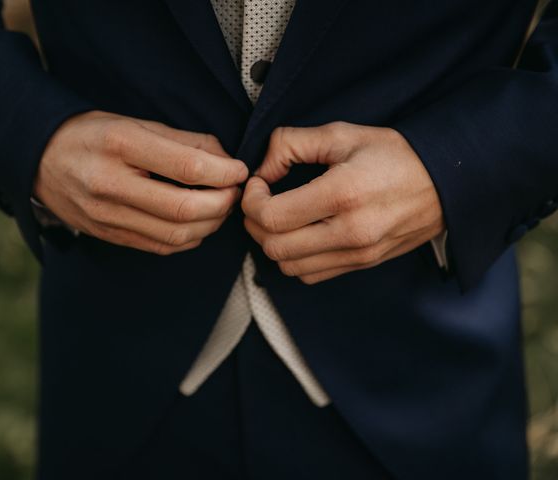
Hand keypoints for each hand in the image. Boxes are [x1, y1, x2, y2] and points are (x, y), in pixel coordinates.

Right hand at [34, 111, 247, 254]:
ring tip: (220, 206)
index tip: (240, 171)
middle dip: (223, 203)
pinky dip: (190, 238)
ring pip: (177, 235)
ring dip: (211, 224)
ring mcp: (108, 217)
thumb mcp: (135, 123)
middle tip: (235, 191)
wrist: (41, 160)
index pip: (186, 167)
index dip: (224, 172)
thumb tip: (226, 161)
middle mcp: (111, 185)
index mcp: (119, 146)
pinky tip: (198, 223)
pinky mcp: (110, 237)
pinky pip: (162, 247)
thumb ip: (183, 141)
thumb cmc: (93, 136)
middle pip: (185, 210)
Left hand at [242, 121, 444, 283]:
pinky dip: (295, 259)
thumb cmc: (394, 154)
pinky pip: (311, 276)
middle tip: (262, 201)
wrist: (445, 182)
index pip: (271, 216)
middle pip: (274, 247)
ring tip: (280, 218)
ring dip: (273, 244)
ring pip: (288, 267)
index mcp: (343, 193)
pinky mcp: (362, 264)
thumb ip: (291, 143)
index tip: (258, 184)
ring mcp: (358, 254)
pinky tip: (301, 235)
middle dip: (255, 223)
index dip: (251, 201)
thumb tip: (262, 170)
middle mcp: (350, 231)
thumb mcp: (342, 134)